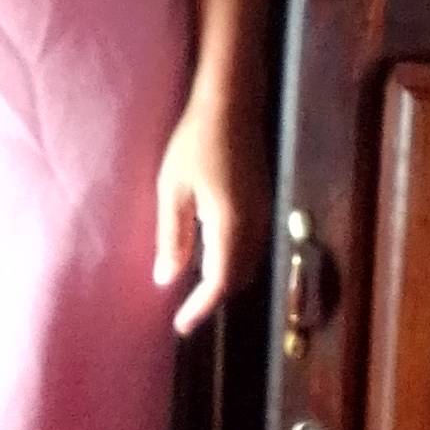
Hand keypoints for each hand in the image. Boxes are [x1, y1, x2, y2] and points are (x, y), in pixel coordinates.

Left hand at [152, 91, 268, 337]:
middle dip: (213, 297)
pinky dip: (232, 259)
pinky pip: (251, 245)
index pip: (219, 282)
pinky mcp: (263, 201)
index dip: (200, 308)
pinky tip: (209, 250)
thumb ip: (171, 237)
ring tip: (193, 282)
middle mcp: (254, 226)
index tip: (180, 326)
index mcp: (231, 226)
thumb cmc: (195, 142)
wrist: (232, 102)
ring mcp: (263, 213)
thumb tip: (166, 279)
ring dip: (224, 278)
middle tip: (184, 307)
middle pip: (238, 278)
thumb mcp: (172, 189)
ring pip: (248, 262)